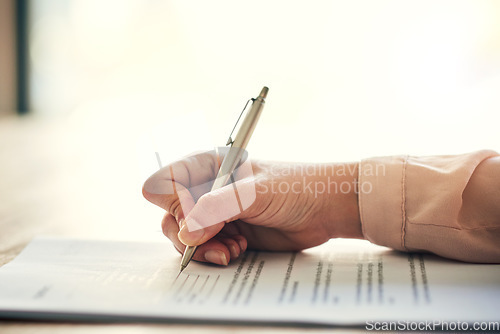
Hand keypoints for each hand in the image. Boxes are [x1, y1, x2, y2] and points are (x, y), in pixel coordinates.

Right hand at [142, 150, 362, 265]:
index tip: (192, 218)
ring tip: (233, 248)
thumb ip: (216, 209)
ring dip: (204, 248)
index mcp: (208, 166)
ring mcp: (215, 213)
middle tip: (216, 239)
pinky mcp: (227, 233)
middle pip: (170, 216)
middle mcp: (207, 189)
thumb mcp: (254, 193)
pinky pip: (205, 250)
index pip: (163, 182)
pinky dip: (215, 254)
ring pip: (185, 237)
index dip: (172, 204)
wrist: (326, 209)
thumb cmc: (296, 187)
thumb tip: (185, 232)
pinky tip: (238, 250)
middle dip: (189, 234)